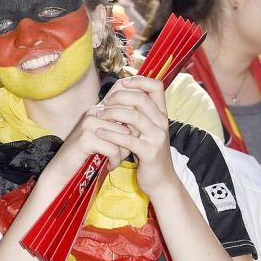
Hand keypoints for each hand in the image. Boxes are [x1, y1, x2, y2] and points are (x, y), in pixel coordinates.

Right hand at [47, 106, 133, 182]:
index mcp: (99, 108)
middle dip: (128, 143)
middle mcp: (94, 112)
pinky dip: (115, 161)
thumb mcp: (104, 137)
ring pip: (122, 137)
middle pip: (127, 125)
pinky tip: (109, 165)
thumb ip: (119, 128)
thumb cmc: (87, 154)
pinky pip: (113, 149)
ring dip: (122, 153)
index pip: (127, 110)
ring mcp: (89, 124)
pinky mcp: (86, 138)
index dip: (133, 129)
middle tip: (120, 155)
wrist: (63, 170)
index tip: (129, 142)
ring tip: (114, 160)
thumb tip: (141, 126)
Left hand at [98, 76, 175, 195]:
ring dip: (112, 113)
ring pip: (134, 117)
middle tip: (104, 102)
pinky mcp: (149, 153)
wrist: (160, 181)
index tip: (122, 82)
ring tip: (98, 115)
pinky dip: (111, 134)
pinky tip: (99, 133)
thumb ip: (137, 113)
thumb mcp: (145, 129)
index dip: (139, 80)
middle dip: (119, 97)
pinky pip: (128, 139)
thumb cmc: (148, 152)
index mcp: (161, 114)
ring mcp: (157, 138)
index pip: (156, 87)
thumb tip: (119, 92)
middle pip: (142, 99)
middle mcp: (162, 123)